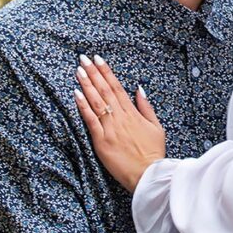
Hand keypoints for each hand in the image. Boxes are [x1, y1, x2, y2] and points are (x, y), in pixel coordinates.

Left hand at [73, 54, 164, 192]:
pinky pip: (90, 120)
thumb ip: (146, 107)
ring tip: (78, 70)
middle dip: (93, 72)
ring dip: (86, 84)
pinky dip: (83, 106)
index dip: (106, 72)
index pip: (117, 87)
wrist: (149, 174)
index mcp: (133, 113)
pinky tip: (76, 94)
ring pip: (96, 101)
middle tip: (83, 58)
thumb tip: (139, 89)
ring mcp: (110, 128)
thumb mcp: (156, 127)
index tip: (98, 59)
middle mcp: (120, 117)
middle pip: (104, 90)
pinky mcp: (101, 141)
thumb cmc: (153, 153)